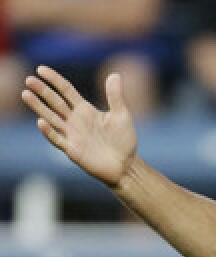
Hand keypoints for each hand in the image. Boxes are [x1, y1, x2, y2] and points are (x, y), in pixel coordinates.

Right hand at [22, 67, 136, 187]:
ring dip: (38, 107)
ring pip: (51, 118)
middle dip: (42, 91)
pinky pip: (57, 139)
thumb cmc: (123, 140)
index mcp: (85, 109)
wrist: (126, 165)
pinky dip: (49, 131)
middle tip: (28, 80)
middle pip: (55, 102)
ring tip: (26, 94)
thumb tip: (115, 74)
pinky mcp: (72, 149)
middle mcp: (74, 120)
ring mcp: (71, 135)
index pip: (66, 90)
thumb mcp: (122, 115)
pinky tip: (41, 121)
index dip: (54, 79)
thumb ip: (115, 96)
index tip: (40, 69)